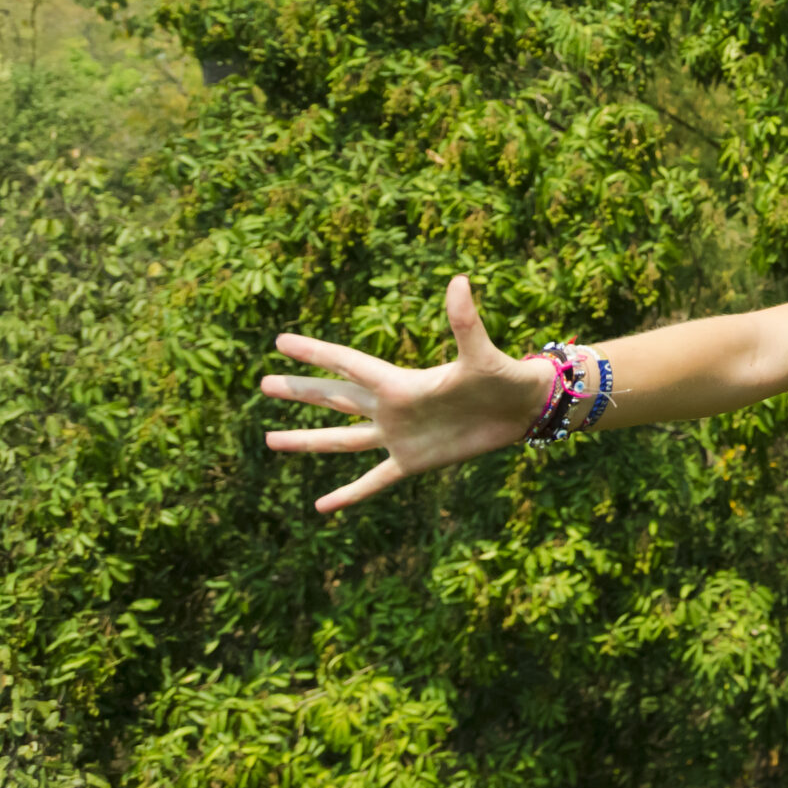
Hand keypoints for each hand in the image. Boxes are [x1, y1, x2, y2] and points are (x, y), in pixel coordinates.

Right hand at [261, 275, 553, 512]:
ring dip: (308, 440)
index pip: (347, 364)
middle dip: (300, 391)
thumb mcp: (480, 353)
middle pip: (335, 398)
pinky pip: (373, 480)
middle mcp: (391, 408)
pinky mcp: (413, 462)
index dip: (314, 353)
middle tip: (263, 383)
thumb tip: (459, 280)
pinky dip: (349, 494)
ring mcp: (399, 436)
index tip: (280, 341)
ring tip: (270, 438)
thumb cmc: (503, 376)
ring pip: (342, 440)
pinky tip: (321, 507)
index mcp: (400, 382)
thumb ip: (464, 322)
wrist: (524, 410)